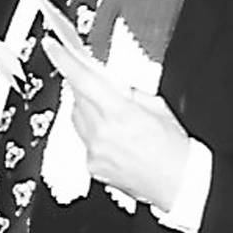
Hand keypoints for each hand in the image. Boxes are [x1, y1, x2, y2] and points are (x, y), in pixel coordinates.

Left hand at [42, 29, 191, 210]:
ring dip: (90, 111)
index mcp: (120, 113)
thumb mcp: (159, 109)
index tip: (52, 46)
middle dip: (86, 88)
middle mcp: (102, 133)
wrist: (181, 185)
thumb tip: (112, 82)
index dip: (64, 60)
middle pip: (78, 98)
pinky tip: (117, 141)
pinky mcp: (92, 165)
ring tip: (116, 118)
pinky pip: (85, 141)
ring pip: (78, 120)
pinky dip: (95, 135)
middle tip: (101, 86)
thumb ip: (130, 92)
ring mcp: (94, 151)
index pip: (83, 79)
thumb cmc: (176, 149)